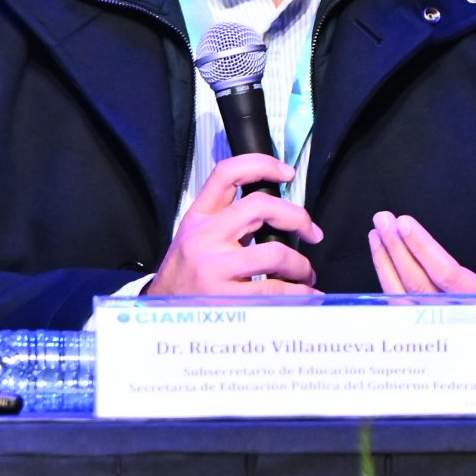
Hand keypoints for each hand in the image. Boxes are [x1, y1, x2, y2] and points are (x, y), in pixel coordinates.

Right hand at [147, 153, 321, 296]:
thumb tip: (277, 212)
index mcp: (198, 217)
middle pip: (260, 206)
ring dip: (301, 264)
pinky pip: (274, 290)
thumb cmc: (185, 273)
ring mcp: (216, 268)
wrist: (163, 311)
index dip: (262, 164)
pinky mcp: (226, 298)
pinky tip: (304, 294)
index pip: (227, 174)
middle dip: (297, 217)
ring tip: (305, 272)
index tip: (288, 172)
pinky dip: (298, 292)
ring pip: (275, 253)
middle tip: (312, 232)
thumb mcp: (195, 236)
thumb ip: (228, 220)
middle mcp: (205, 237)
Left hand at [369, 189, 475, 369]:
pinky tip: (380, 258)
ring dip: (386, 265)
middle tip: (382, 219)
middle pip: (417, 285)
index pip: (446, 275)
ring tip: (375, 234)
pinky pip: (403, 307)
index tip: (404, 222)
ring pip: (404, 298)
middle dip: (397, 250)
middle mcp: (460, 319)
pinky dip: (387, 282)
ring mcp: (443, 326)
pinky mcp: (434, 326)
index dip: (422, 249)